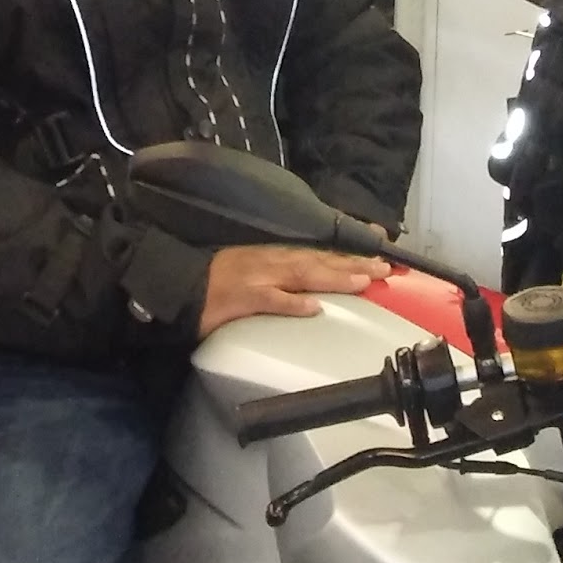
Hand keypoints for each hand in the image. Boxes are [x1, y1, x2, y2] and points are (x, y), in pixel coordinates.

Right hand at [198, 245, 389, 336]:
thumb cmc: (216, 283)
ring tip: (361, 280)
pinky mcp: (242, 298)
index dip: (349, 257)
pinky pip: (271, 301)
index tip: (378, 257)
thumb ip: (281, 280)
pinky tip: (314, 307)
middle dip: (352, 265)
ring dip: (333, 276)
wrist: (179, 287)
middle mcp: (271, 263)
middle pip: (319, 262)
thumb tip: (312, 292)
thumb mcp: (253, 273)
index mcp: (274, 258)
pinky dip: (292, 303)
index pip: (318, 255)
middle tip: (384, 269)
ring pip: (302, 275)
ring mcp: (258, 278)